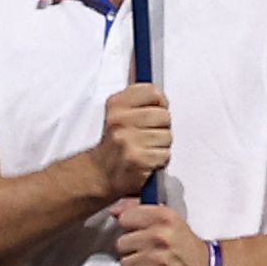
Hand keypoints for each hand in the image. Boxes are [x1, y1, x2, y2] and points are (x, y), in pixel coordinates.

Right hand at [93, 80, 174, 197]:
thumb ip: (139, 102)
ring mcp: (128, 140)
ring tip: (146, 149)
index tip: (155, 110)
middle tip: (148, 136)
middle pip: (164, 115)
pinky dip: (160, 160)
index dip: (159, 103)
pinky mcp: (137, 160)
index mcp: (116, 105)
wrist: (99, 173)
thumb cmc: (113, 144)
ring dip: (161, 146)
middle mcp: (120, 121)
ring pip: (167, 136)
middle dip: (162, 127)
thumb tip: (162, 98)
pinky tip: (147, 161)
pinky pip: (165, 155)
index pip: (152, 92)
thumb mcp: (117, 114)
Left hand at [104, 201, 210, 265]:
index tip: (140, 235)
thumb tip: (114, 211)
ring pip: (125, 265)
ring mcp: (155, 260)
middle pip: (121, 244)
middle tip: (147, 255)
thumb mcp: (169, 220)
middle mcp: (159, 236)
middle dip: (132, 251)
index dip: (130, 229)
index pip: (125, 219)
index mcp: (163, 217)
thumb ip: (140, 210)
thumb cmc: (186, 247)